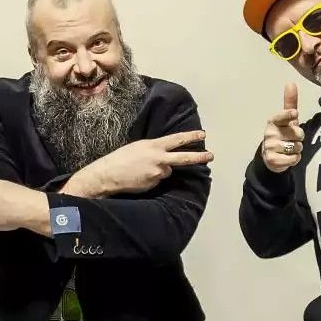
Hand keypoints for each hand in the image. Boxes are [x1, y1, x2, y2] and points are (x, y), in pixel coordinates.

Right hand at [66, 130, 213, 197]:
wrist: (108, 174)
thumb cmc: (120, 158)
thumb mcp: (138, 147)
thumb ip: (154, 149)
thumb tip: (164, 155)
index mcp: (154, 145)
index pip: (177, 139)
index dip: (191, 137)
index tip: (203, 135)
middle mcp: (159, 159)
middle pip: (183, 158)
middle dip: (199, 156)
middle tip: (211, 155)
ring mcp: (157, 173)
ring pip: (166, 172)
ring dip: (159, 171)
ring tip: (142, 170)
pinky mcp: (154, 184)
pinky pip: (158, 181)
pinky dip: (152, 179)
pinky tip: (140, 178)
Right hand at [261, 83, 303, 172]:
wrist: (270, 157)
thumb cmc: (282, 134)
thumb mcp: (287, 119)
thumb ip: (290, 102)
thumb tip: (291, 83)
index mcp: (274, 121)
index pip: (281, 117)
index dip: (289, 115)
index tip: (294, 113)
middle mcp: (270, 133)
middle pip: (298, 134)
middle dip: (299, 138)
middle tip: (291, 140)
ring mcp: (270, 147)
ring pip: (297, 147)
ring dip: (297, 150)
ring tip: (289, 149)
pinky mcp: (272, 160)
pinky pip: (294, 158)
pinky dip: (294, 159)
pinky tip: (287, 157)